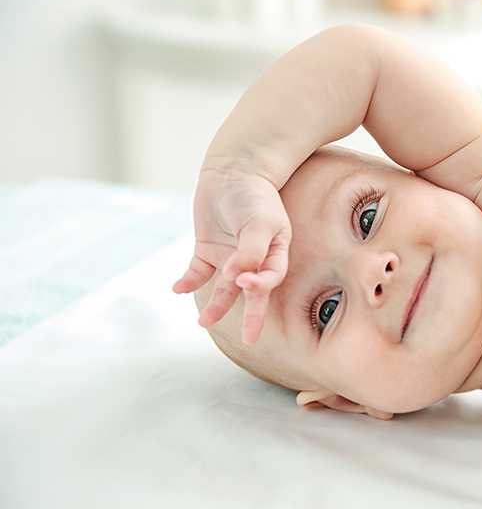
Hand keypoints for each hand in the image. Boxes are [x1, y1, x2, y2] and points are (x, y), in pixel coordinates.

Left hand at [172, 165, 291, 343]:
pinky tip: (178, 289)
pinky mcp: (207, 250)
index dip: (259, 285)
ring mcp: (230, 255)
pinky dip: (188, 281)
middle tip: (250, 339)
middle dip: (252, 316)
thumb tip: (236, 279)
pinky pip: (198, 272)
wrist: (233, 169)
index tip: (242, 282)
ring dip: (217, 305)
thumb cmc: (253, 194)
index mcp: (274, 252)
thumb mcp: (258, 220)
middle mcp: (254, 258)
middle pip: (252, 292)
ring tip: (204, 323)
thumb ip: (250, 250)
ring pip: (224, 287)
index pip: (271, 278)